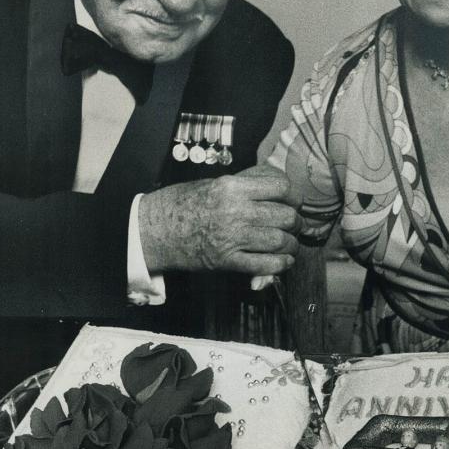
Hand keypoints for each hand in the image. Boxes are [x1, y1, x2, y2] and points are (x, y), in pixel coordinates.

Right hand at [139, 166, 300, 275]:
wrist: (153, 229)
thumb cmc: (181, 203)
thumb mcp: (214, 183)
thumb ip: (245, 186)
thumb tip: (274, 188)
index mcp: (232, 187)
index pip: (281, 188)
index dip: (292, 196)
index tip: (292, 202)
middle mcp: (235, 211)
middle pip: (285, 217)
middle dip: (295, 222)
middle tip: (292, 225)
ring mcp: (232, 238)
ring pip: (280, 242)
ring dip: (290, 244)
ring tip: (288, 244)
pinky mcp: (227, 261)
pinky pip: (266, 265)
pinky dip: (280, 265)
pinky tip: (282, 261)